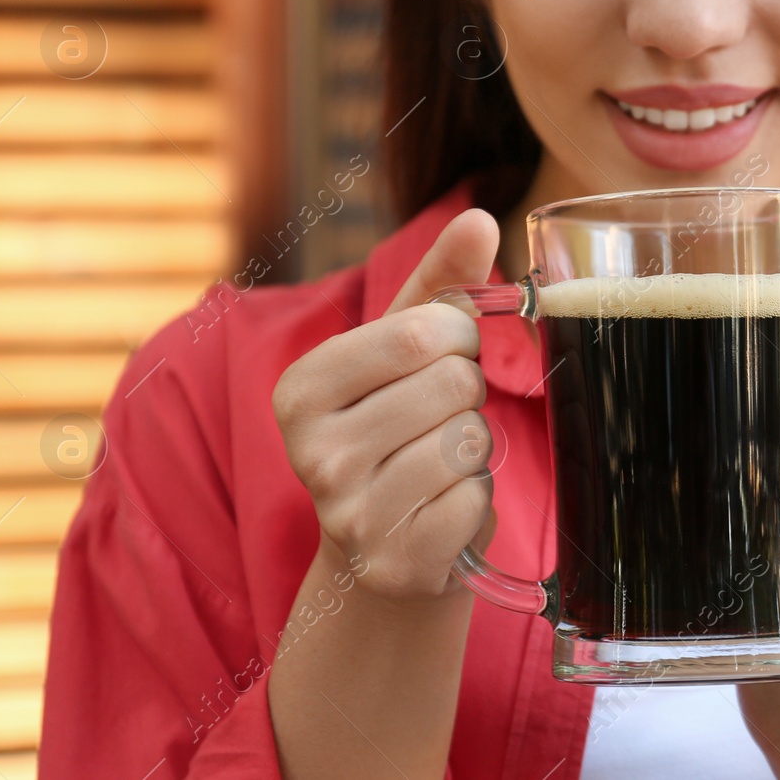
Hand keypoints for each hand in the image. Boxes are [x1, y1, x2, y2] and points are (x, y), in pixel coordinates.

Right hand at [271, 209, 500, 602]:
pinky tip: (444, 507)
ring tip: (440, 461)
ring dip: (475, 447)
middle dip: (468, 393)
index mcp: (300, 388)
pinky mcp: (396, 562)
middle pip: (451, 384)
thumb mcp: (406, 349)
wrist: (385, 552)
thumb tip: (479, 216)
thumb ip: (442, 280)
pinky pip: (476, 500)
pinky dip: (478, 498)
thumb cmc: (398, 427)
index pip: (420, 332)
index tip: (444, 355)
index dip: (458, 337)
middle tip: (440, 418)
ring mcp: (351, 515)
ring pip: (468, 442)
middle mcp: (313, 454)